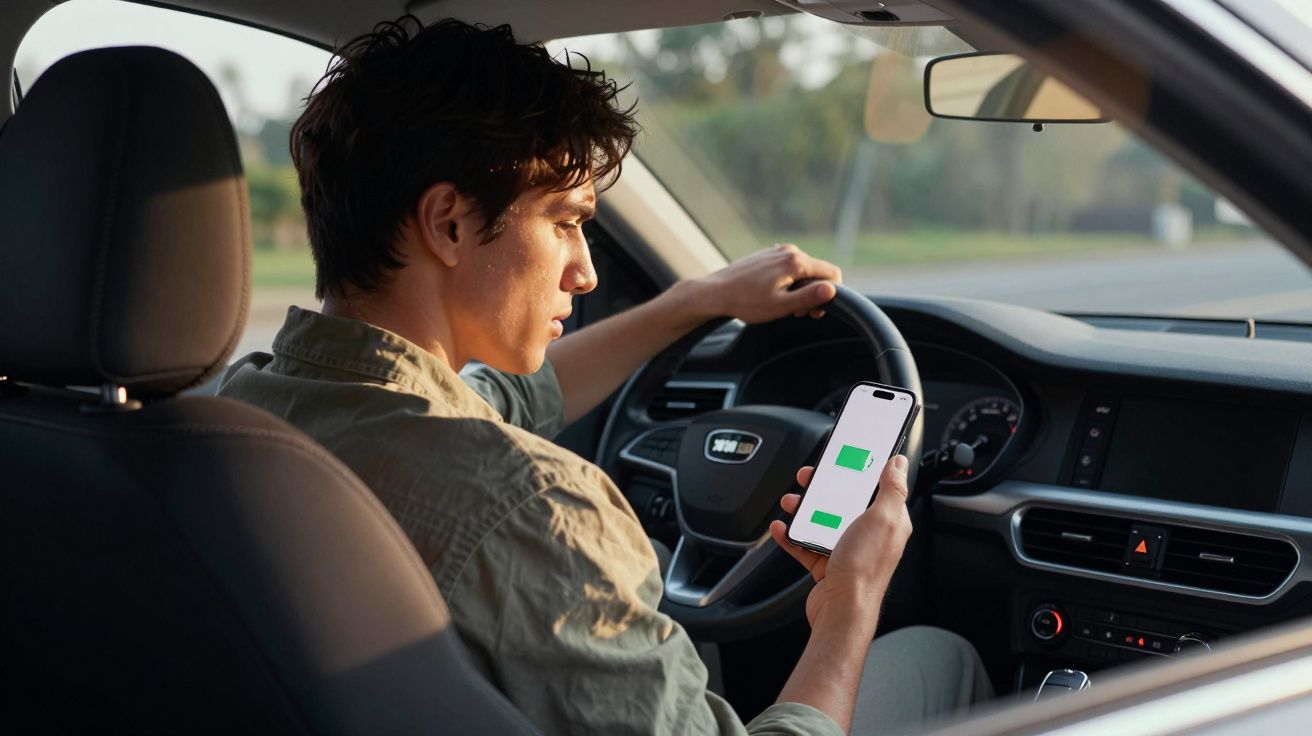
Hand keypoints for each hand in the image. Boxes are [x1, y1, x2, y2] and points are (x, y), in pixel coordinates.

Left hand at [690, 243, 841, 323]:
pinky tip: (772, 294)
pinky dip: (787, 281)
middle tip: (795, 312)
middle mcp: (788, 250)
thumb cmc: (746, 302)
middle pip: (817, 272)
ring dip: (799, 289)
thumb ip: (809, 296)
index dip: (830, 294)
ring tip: (781, 304)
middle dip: (812, 293)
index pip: (831, 272)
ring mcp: (776, 251)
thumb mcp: (781, 305)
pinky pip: (787, 267)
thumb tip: (832, 289)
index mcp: (796, 261)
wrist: (714, 293)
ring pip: (802, 270)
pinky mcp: (766, 255)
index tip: (814, 311)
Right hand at [768, 456, 912, 627]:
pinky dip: (791, 535)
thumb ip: (892, 489)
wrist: (842, 611)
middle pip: (844, 502)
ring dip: (804, 509)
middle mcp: (868, 536)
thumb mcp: (883, 519)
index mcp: (888, 522)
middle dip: (823, 488)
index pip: (876, 488)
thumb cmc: (864, 570)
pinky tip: (782, 527)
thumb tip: (899, 463)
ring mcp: (846, 551)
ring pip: (822, 521)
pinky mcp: (827, 565)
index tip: (844, 458)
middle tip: (809, 478)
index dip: (860, 471)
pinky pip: (806, 544)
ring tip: (791, 502)